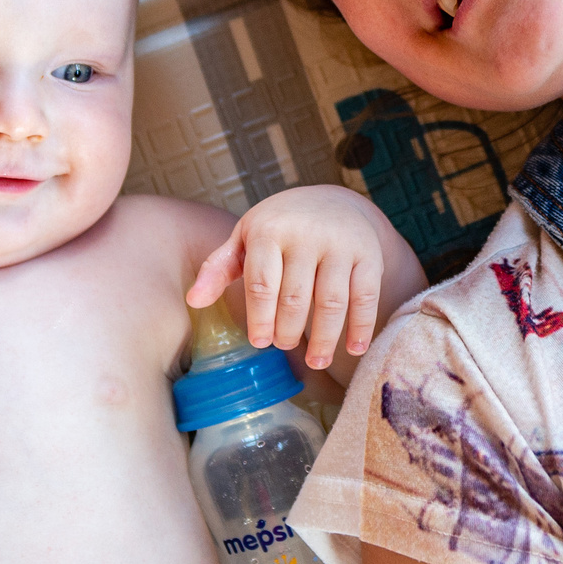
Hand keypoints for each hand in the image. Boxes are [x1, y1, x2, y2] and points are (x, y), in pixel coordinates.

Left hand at [188, 185, 391, 368]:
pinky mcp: (369, 255)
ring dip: (324, 338)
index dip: (260, 318)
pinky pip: (366, 296)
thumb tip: (193, 300)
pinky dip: (362, 326)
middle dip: (288, 330)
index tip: (259, 342)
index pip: (262, 283)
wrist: (334, 201)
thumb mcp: (246, 239)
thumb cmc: (280, 227)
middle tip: (283, 346)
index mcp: (270, 230)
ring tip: (316, 362)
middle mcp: (307, 234)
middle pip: (296, 297)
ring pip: (332, 301)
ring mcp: (341, 244)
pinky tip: (354, 349)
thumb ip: (219, 268)